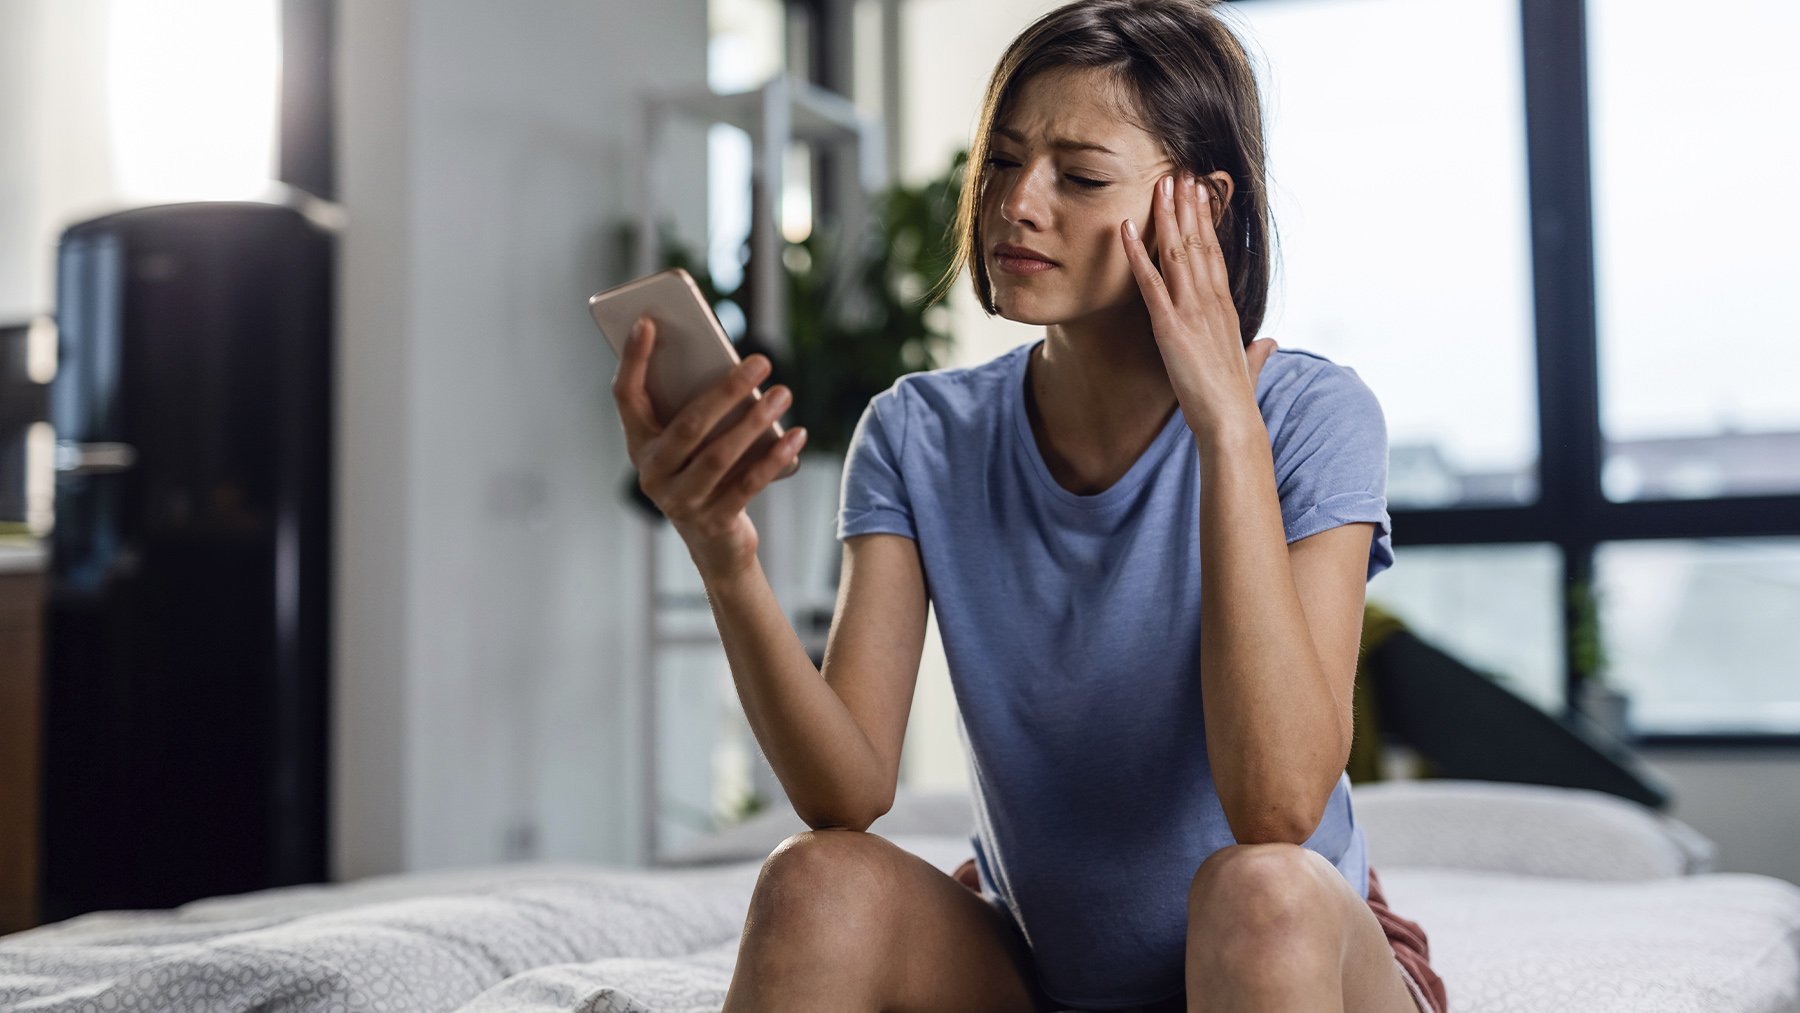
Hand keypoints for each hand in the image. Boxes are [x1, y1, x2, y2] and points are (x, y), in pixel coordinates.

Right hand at [612, 314, 807, 581]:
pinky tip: (796, 435)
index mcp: (639, 444)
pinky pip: (747, 484)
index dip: (632, 359)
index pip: (626, 396)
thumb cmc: (706, 472)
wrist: (715, 542)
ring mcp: (680, 500)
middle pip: (689, 424)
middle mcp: (652, 473)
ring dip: (756, 421)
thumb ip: (700, 407)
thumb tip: (736, 367)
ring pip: (719, 454)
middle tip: (762, 361)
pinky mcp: (713, 521)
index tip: (647, 322)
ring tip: (784, 393)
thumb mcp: (694, 441)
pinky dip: (774, 458)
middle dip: (727, 390)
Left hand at [1122, 172, 1276, 436]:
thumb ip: (1257, 351)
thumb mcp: (1249, 366)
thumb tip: (1269, 343)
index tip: (1201, 193)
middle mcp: (1211, 301)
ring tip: (1161, 183)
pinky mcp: (1170, 326)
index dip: (1206, 221)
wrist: (1231, 421)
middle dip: (1189, 205)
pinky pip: (1150, 282)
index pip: (1215, 253)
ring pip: (1178, 251)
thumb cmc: (1235, 398)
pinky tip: (1125, 229)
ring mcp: (1191, 310)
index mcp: (1226, 306)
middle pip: (1199, 242)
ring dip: (1167, 216)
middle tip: (1181, 172)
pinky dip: (1136, 254)